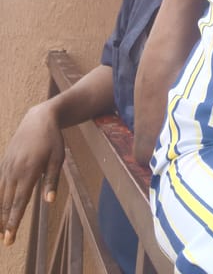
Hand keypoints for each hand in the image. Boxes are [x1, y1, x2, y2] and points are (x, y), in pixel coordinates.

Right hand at [0, 103, 64, 245]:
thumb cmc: (52, 139)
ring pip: (0, 194)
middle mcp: (14, 171)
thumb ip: (52, 180)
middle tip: (5, 241)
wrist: (38, 119)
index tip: (9, 237)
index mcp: (29, 171)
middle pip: (7, 202)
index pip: (19, 202)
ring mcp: (7, 166)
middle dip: (5, 222)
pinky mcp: (4, 162)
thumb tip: (49, 201)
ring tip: (0, 229)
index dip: (13, 221)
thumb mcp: (58, 158)